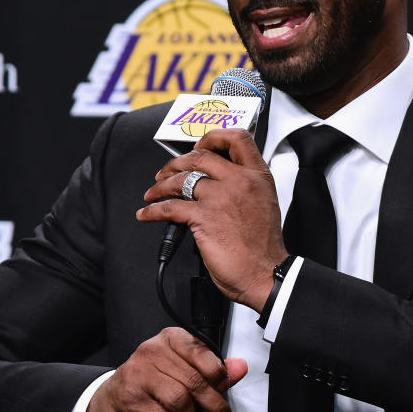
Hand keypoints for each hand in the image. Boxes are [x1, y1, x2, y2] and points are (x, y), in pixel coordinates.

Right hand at [86, 327, 247, 411]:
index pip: (200, 350)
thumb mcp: (181, 370)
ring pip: (180, 401)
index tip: (223, 388)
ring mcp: (139, 375)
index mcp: (169, 339)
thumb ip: (212, 369)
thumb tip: (239, 367)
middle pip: (194, 380)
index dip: (217, 373)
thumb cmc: (150, 383)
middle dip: (213, 405)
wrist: (110, 401)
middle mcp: (152, 351)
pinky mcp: (132, 400)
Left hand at [137, 128, 287, 310]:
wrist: (265, 273)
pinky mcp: (203, 217)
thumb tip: (215, 181)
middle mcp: (240, 180)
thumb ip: (244, 186)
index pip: (237, 138)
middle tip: (166, 172)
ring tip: (153, 193)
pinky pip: (169, 207)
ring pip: (181, 179)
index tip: (199, 146)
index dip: (213, 138)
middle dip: (176, 163)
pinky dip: (152, 211)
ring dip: (161, 185)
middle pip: (200, 156)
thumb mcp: (263, 203)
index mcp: (258, 176)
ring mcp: (221, 197)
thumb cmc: (263, 246)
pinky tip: (147, 214)